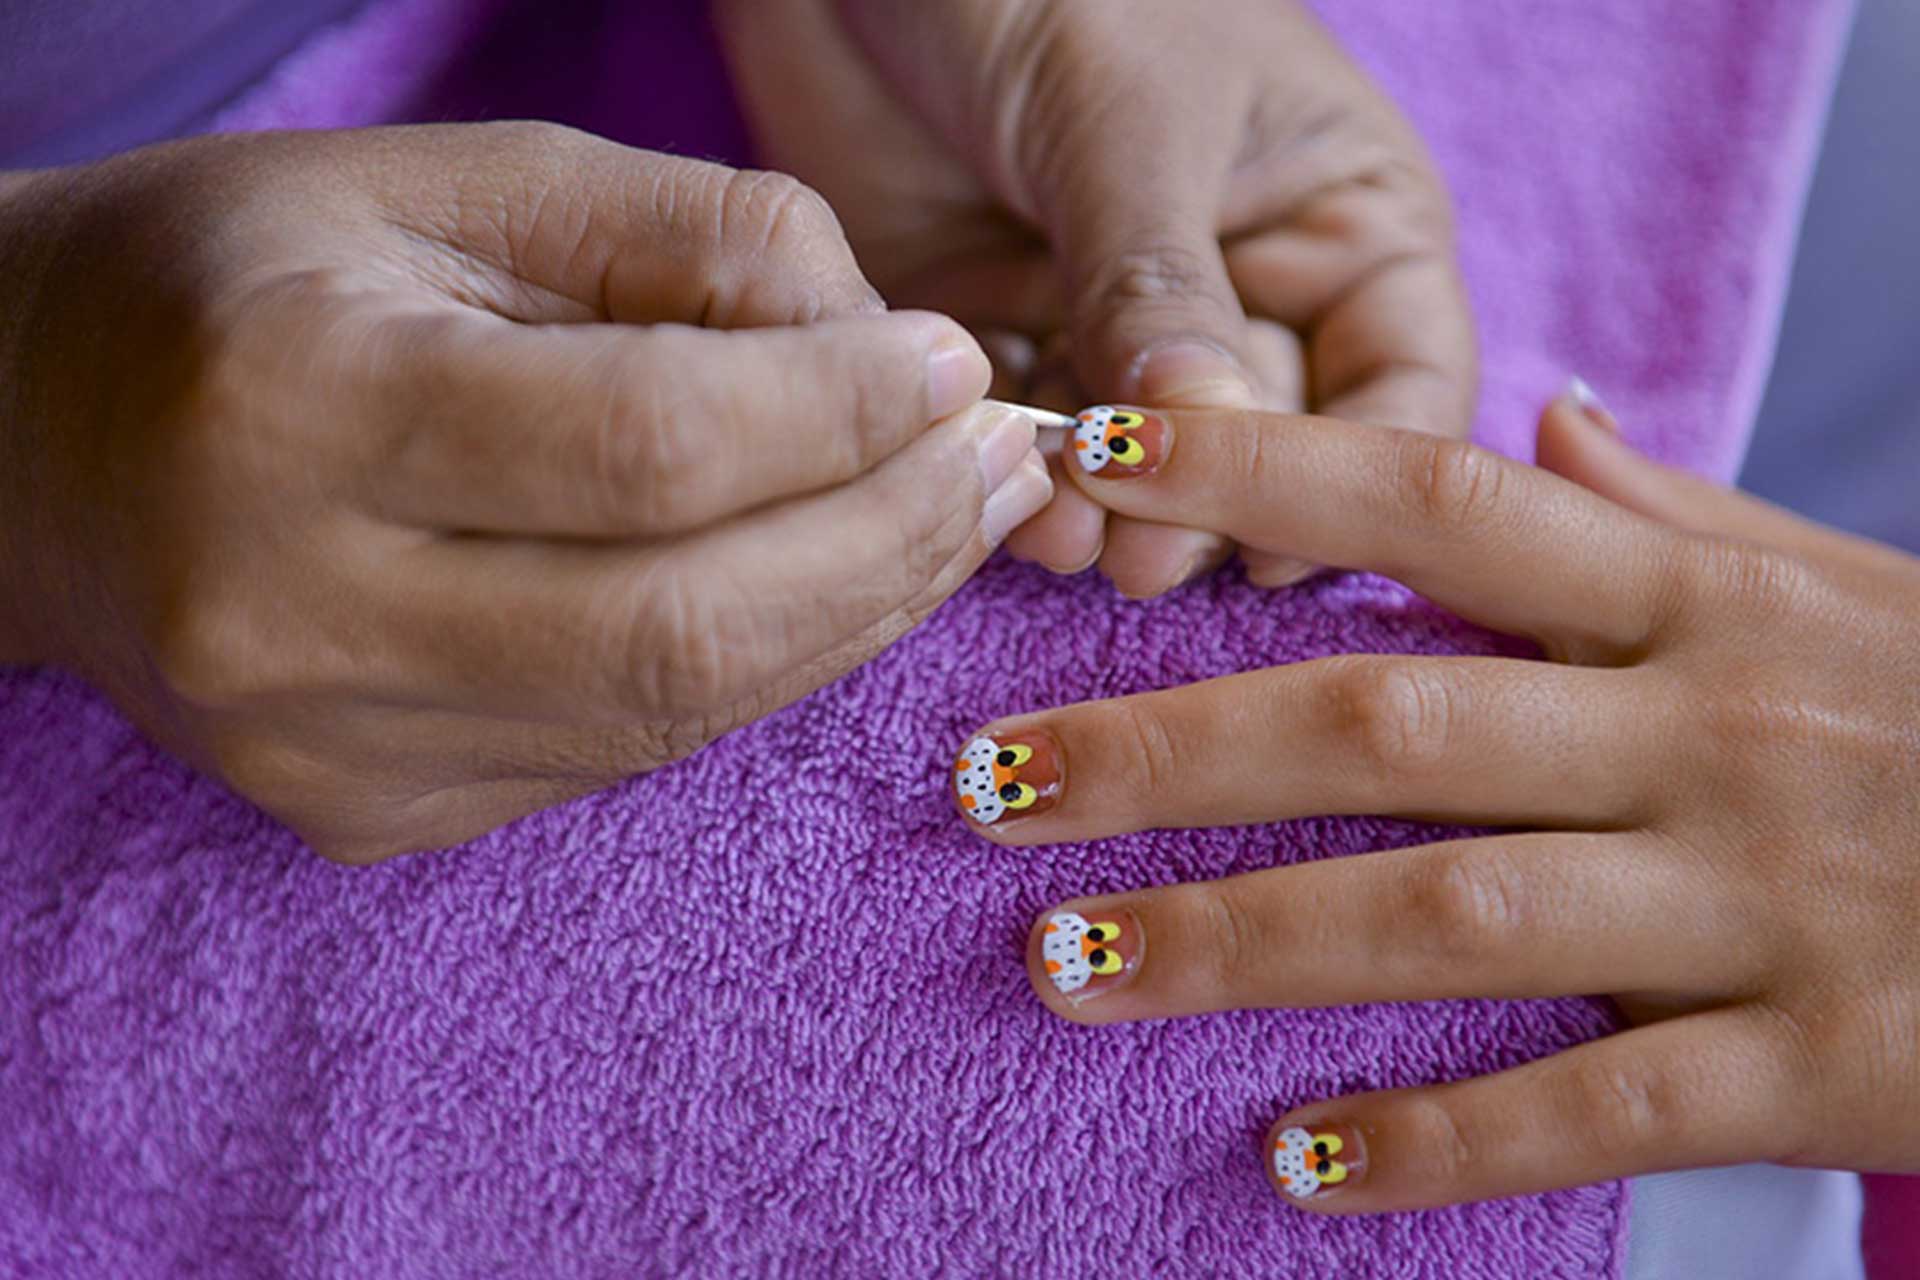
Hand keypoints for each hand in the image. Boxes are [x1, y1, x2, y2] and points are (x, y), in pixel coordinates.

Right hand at [0, 124, 1048, 861]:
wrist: (38, 441)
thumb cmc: (258, 272)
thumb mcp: (465, 184)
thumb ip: (697, 241)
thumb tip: (897, 359)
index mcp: (297, 403)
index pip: (651, 445)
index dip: (842, 412)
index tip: (953, 368)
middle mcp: (294, 610)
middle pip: (687, 623)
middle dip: (892, 546)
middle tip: (998, 463)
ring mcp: (328, 747)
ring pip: (677, 707)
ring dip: (851, 613)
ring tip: (941, 516)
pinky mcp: (369, 814)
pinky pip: (626, 748)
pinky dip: (756, 666)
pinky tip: (820, 582)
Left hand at [715, 0, 1474, 595]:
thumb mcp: (1126, 115)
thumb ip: (1163, 280)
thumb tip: (1206, 438)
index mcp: (1337, 217)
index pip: (1399, 386)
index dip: (1353, 475)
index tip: (1279, 538)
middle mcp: (1244, 290)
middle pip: (1268, 451)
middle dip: (1214, 512)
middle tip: (1149, 555)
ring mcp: (1119, 326)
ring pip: (1146, 469)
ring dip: (1112, 517)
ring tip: (1074, 538)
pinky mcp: (1006, 341)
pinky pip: (1031, 445)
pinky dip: (1022, 485)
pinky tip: (1008, 503)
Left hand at [950, 388, 1919, 1208]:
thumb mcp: (1840, 583)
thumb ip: (1672, 509)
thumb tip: (1540, 415)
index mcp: (1694, 601)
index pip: (1437, 509)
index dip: (1258, 473)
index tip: (1094, 460)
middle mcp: (1706, 730)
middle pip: (1384, 729)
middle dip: (1164, 752)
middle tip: (984, 784)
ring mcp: (1759, 895)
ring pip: (1449, 918)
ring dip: (1238, 943)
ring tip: (1062, 964)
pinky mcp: (1822, 1058)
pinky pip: (1598, 1104)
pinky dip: (1441, 1138)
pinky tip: (1295, 1160)